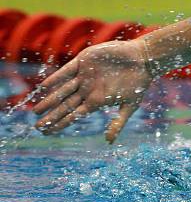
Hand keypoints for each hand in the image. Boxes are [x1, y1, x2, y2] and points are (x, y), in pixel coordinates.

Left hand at [33, 39, 152, 142]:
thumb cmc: (139, 83)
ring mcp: (84, 76)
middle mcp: (87, 90)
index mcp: (96, 101)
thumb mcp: (130, 106)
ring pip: (62, 90)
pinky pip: (66, 71)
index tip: (48, 132)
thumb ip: (118, 123)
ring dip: (49, 100)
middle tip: (38, 127)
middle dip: (51, 116)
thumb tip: (109, 141)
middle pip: (65, 105)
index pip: (74, 115)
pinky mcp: (83, 61)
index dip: (60, 124)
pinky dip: (56, 78)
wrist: (142, 60)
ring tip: (36, 110)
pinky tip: (45, 86)